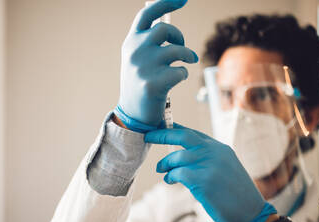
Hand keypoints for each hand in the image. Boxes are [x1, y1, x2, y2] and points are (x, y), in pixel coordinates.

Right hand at [116, 0, 197, 131]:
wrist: (132, 114)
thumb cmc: (140, 83)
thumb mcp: (138, 58)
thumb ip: (148, 42)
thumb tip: (168, 27)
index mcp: (130, 42)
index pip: (146, 14)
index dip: (165, 3)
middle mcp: (134, 51)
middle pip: (165, 30)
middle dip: (179, 37)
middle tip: (183, 48)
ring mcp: (143, 67)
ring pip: (177, 50)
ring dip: (187, 55)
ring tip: (188, 62)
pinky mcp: (153, 83)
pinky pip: (180, 71)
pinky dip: (183, 75)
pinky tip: (176, 81)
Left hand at [144, 123, 276, 221]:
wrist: (252, 214)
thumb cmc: (236, 195)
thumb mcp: (224, 169)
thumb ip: (206, 159)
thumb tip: (180, 158)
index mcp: (220, 148)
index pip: (193, 132)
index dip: (173, 128)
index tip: (159, 126)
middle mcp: (215, 153)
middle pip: (183, 135)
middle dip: (162, 134)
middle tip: (148, 135)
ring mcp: (209, 165)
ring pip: (177, 156)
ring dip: (165, 163)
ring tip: (161, 170)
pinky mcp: (203, 181)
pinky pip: (178, 173)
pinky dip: (170, 176)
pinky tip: (169, 180)